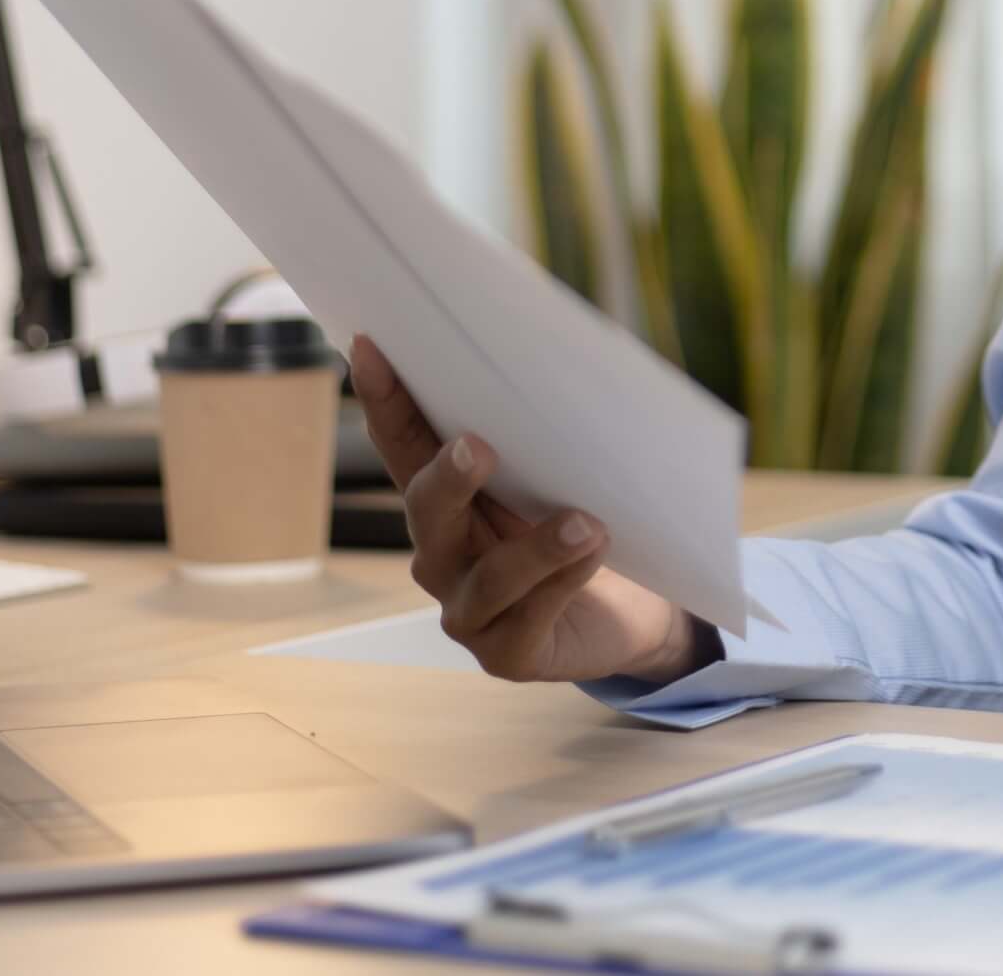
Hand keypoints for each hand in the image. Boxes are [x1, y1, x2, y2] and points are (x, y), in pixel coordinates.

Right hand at [348, 334, 710, 685]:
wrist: (632, 610)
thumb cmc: (583, 524)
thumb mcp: (554, 474)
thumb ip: (534, 433)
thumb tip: (544, 359)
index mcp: (445, 500)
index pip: (403, 444)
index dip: (384, 399)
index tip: (371, 347)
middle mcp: (443, 555)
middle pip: (427, 512)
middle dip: (447, 478)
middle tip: (476, 446)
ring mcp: (470, 611)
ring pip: (491, 578)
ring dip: (537, 547)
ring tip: (585, 523)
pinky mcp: (508, 654)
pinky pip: (531, 618)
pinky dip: (565, 582)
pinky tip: (596, 553)